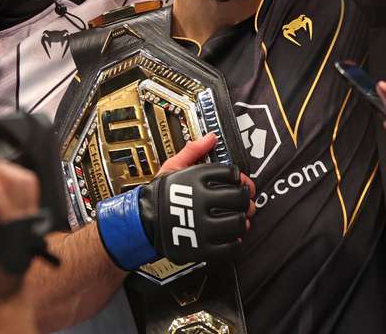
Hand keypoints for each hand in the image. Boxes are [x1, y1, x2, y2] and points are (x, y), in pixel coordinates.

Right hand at [0, 158, 39, 298]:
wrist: (2, 283)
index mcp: (9, 229)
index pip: (0, 193)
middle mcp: (25, 219)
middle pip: (19, 181)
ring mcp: (32, 214)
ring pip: (27, 181)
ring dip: (6, 168)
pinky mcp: (32, 211)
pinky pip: (29, 186)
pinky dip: (13, 174)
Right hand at [95, 134, 254, 269]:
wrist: (140, 222)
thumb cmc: (159, 195)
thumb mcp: (172, 166)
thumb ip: (193, 150)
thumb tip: (211, 138)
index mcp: (195, 179)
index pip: (231, 174)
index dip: (240, 178)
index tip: (240, 182)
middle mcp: (200, 201)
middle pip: (238, 197)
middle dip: (245, 199)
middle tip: (244, 201)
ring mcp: (201, 226)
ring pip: (237, 222)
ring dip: (243, 220)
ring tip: (240, 219)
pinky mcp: (200, 247)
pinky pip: (229, 247)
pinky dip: (236, 242)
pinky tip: (233, 236)